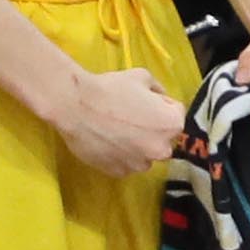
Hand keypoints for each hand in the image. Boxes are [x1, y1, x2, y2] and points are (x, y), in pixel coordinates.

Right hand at [50, 62, 185, 176]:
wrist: (75, 105)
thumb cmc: (110, 89)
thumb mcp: (143, 77)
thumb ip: (159, 90)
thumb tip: (161, 98)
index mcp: (172, 125)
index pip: (175, 113)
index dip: (159, 105)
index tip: (142, 101)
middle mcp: (162, 149)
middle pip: (162, 138)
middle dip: (151, 128)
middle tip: (129, 116)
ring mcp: (139, 164)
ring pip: (144, 153)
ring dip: (137, 144)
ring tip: (116, 129)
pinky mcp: (119, 172)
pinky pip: (126, 163)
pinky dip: (120, 155)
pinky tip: (107, 140)